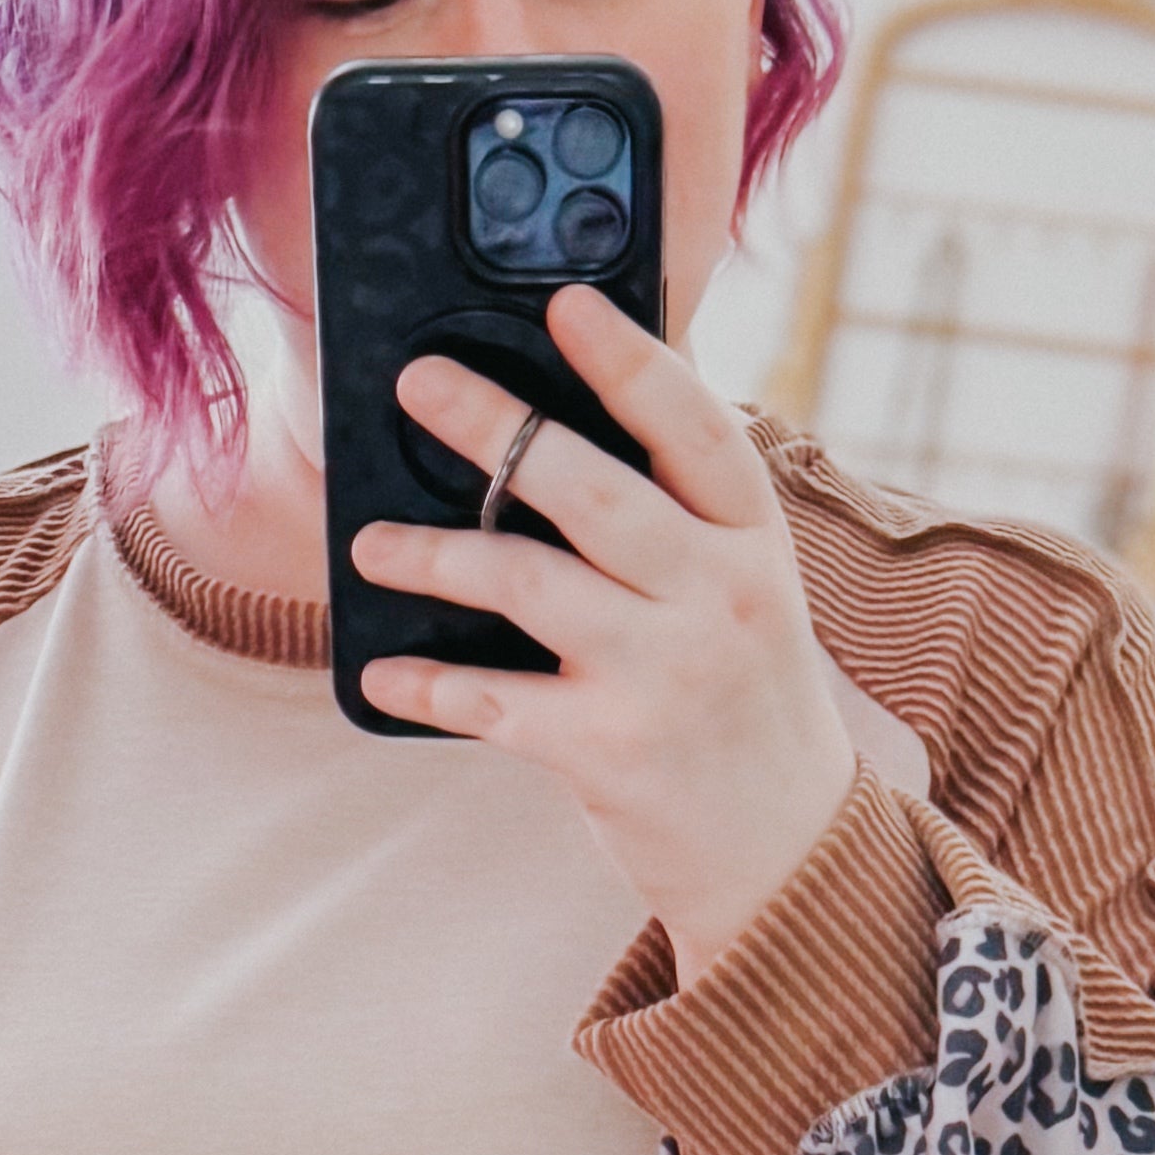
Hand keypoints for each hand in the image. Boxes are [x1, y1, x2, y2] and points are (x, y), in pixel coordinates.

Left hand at [350, 289, 857, 974]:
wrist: (786, 849)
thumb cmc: (741, 696)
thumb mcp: (743, 591)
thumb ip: (677, 517)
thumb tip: (561, 425)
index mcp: (753, 540)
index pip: (693, 427)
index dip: (630, 359)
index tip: (566, 304)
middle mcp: (719, 596)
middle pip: (592, 489)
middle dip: (495, 427)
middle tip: (420, 382)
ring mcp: (666, 675)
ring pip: (529, 584)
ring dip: (436, 555)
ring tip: (368, 543)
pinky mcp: (612, 751)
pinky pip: (496, 701)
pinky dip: (429, 681)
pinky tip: (380, 669)